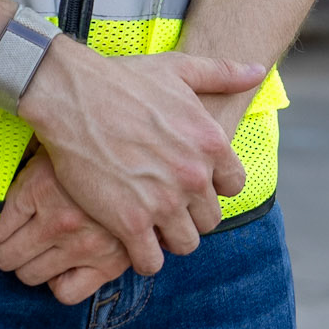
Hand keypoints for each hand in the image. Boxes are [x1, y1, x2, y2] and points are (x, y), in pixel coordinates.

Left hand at [0, 149, 130, 305]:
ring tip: (35, 243)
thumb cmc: (97, 136)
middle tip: (8, 233)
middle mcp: (58, 221)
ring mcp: (83, 246)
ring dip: (26, 261)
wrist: (155, 148)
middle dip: (0, 246)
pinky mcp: (108, 263)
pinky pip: (65, 292)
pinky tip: (62, 260)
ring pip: (29, 276)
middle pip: (3, 257)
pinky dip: (58, 281)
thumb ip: (24, 153)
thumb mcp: (53, 136)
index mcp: (40, 186)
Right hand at [17, 38, 264, 275]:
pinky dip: (143, 255)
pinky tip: (129, 236)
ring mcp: (163, 202)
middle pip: (210, 219)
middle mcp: (193, 175)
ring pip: (185, 244)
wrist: (71, 94)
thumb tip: (257, 70)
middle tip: (163, 199)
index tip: (188, 179)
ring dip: (169, 236)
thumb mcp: (177, 67)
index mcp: (210, 141)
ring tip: (148, 218)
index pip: (234, 186)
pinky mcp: (130, 222)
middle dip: (190, 212)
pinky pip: (151, 261)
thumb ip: (222, 73)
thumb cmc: (122, 78)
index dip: (212, 184)